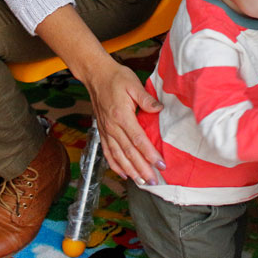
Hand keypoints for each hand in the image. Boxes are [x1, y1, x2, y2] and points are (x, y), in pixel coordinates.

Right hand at [83, 61, 163, 184]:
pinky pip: (107, 152)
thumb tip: (159, 108)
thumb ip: (146, 99)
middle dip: (142, 168)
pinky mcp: (102, 131)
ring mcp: (106, 130)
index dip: (149, 154)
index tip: (160, 164)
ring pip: (118, 156)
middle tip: (154, 181)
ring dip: (130, 171)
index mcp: (121, 115)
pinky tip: (123, 173)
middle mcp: (112, 126)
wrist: (96, 75)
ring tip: (141, 182)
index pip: (138, 139)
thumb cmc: (116, 78)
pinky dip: (115, 165)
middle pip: (128, 152)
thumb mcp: (133, 84)